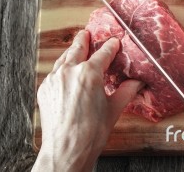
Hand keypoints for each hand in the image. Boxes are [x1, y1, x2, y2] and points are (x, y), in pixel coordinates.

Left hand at [32, 30, 141, 171]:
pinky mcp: (45, 89)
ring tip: (76, 46)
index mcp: (90, 74)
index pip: (103, 53)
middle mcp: (70, 71)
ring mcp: (54, 79)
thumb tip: (137, 82)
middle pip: (78, 48)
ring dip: (72, 51)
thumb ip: (127, 91)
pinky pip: (55, 71)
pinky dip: (62, 67)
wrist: (66, 150)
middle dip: (84, 40)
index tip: (114, 42)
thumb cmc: (91, 132)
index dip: (111, 47)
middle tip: (87, 33)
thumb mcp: (114, 109)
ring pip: (64, 58)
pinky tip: (66, 70)